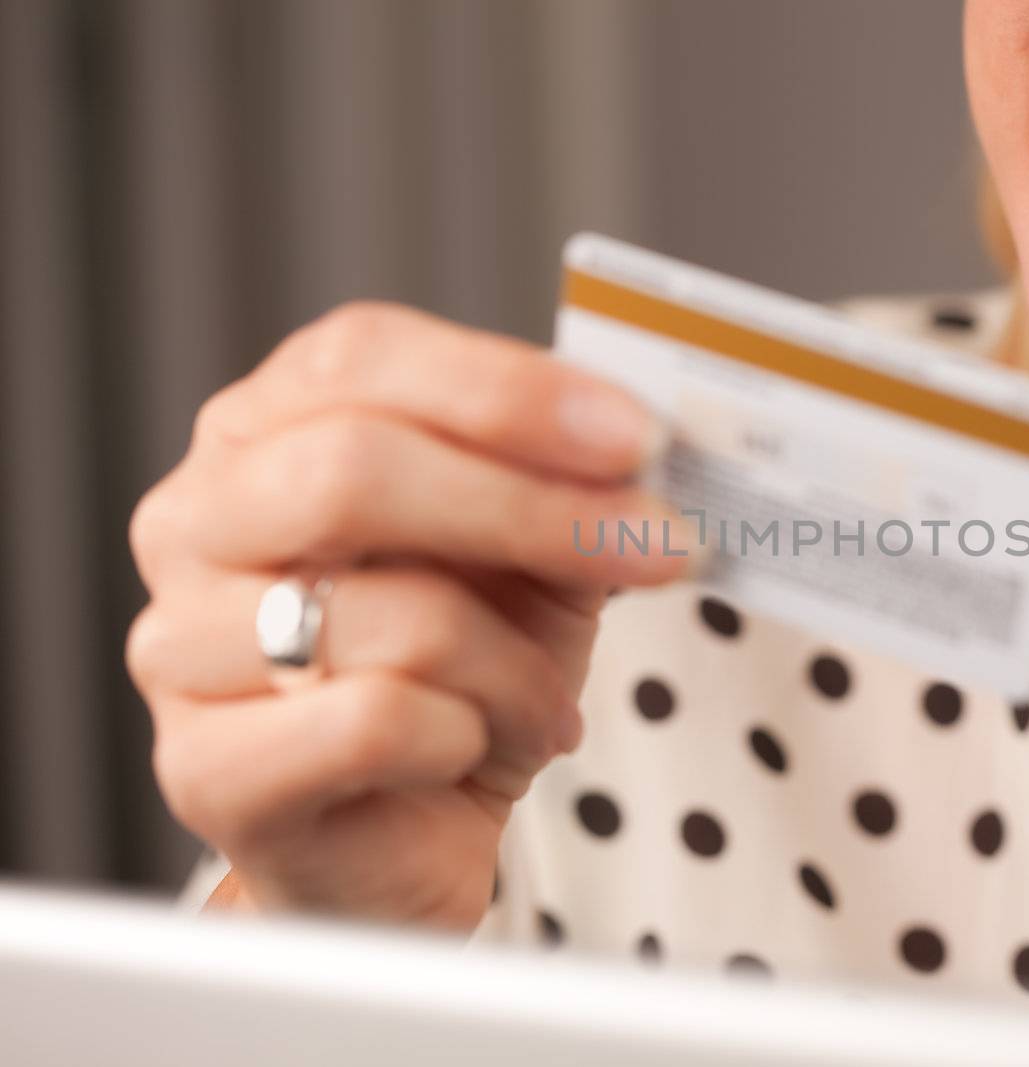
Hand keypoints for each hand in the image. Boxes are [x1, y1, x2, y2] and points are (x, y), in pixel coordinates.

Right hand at [127, 302, 692, 929]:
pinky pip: (375, 722)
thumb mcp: (530, 556)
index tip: (635, 435)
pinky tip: (470, 752)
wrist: (407, 834)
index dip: (507, 388)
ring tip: (541, 703)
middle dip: (535, 508)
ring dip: (516, 667)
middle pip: (354, 467)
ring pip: (393, 614)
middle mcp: (197, 521)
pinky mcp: (205, 768)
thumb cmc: (460, 675)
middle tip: (657, 546)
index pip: (361, 357)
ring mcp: (179, 646)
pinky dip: (467, 738)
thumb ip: (563, 484)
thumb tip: (637, 447)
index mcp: (263, 433)